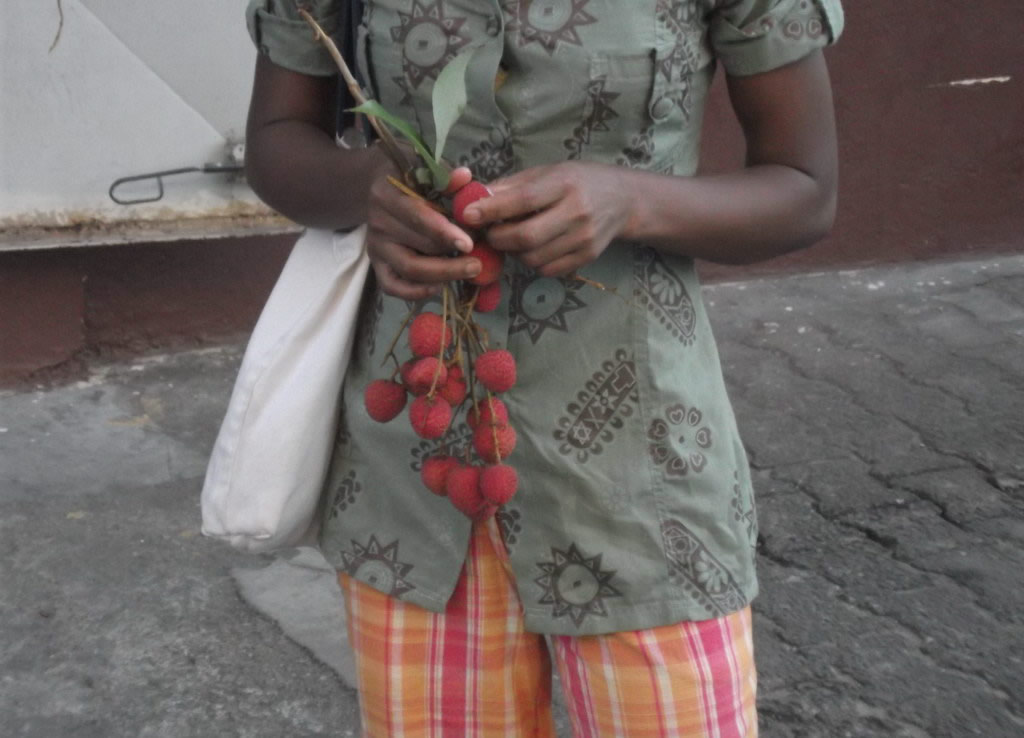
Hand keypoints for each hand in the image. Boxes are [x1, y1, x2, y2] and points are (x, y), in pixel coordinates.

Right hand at [366, 159, 479, 299]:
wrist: (381, 183)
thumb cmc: (410, 174)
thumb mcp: (425, 166)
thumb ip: (445, 175)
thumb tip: (465, 177)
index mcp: (388, 195)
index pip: (418, 217)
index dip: (444, 232)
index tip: (470, 243)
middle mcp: (378, 223)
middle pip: (420, 247)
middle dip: (454, 254)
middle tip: (481, 257)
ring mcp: (376, 246)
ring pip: (410, 269)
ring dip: (444, 274)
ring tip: (471, 270)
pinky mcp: (377, 264)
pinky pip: (393, 287)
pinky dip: (416, 292)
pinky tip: (440, 287)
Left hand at [461, 162, 634, 277]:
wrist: (623, 200)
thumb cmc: (578, 181)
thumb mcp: (548, 172)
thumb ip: (512, 186)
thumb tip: (475, 198)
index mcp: (565, 184)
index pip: (523, 200)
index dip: (492, 210)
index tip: (468, 215)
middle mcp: (577, 212)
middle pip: (526, 237)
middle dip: (498, 238)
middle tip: (489, 233)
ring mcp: (584, 238)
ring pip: (534, 258)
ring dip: (514, 252)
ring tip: (513, 239)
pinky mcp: (587, 257)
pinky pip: (547, 269)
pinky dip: (532, 262)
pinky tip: (534, 248)